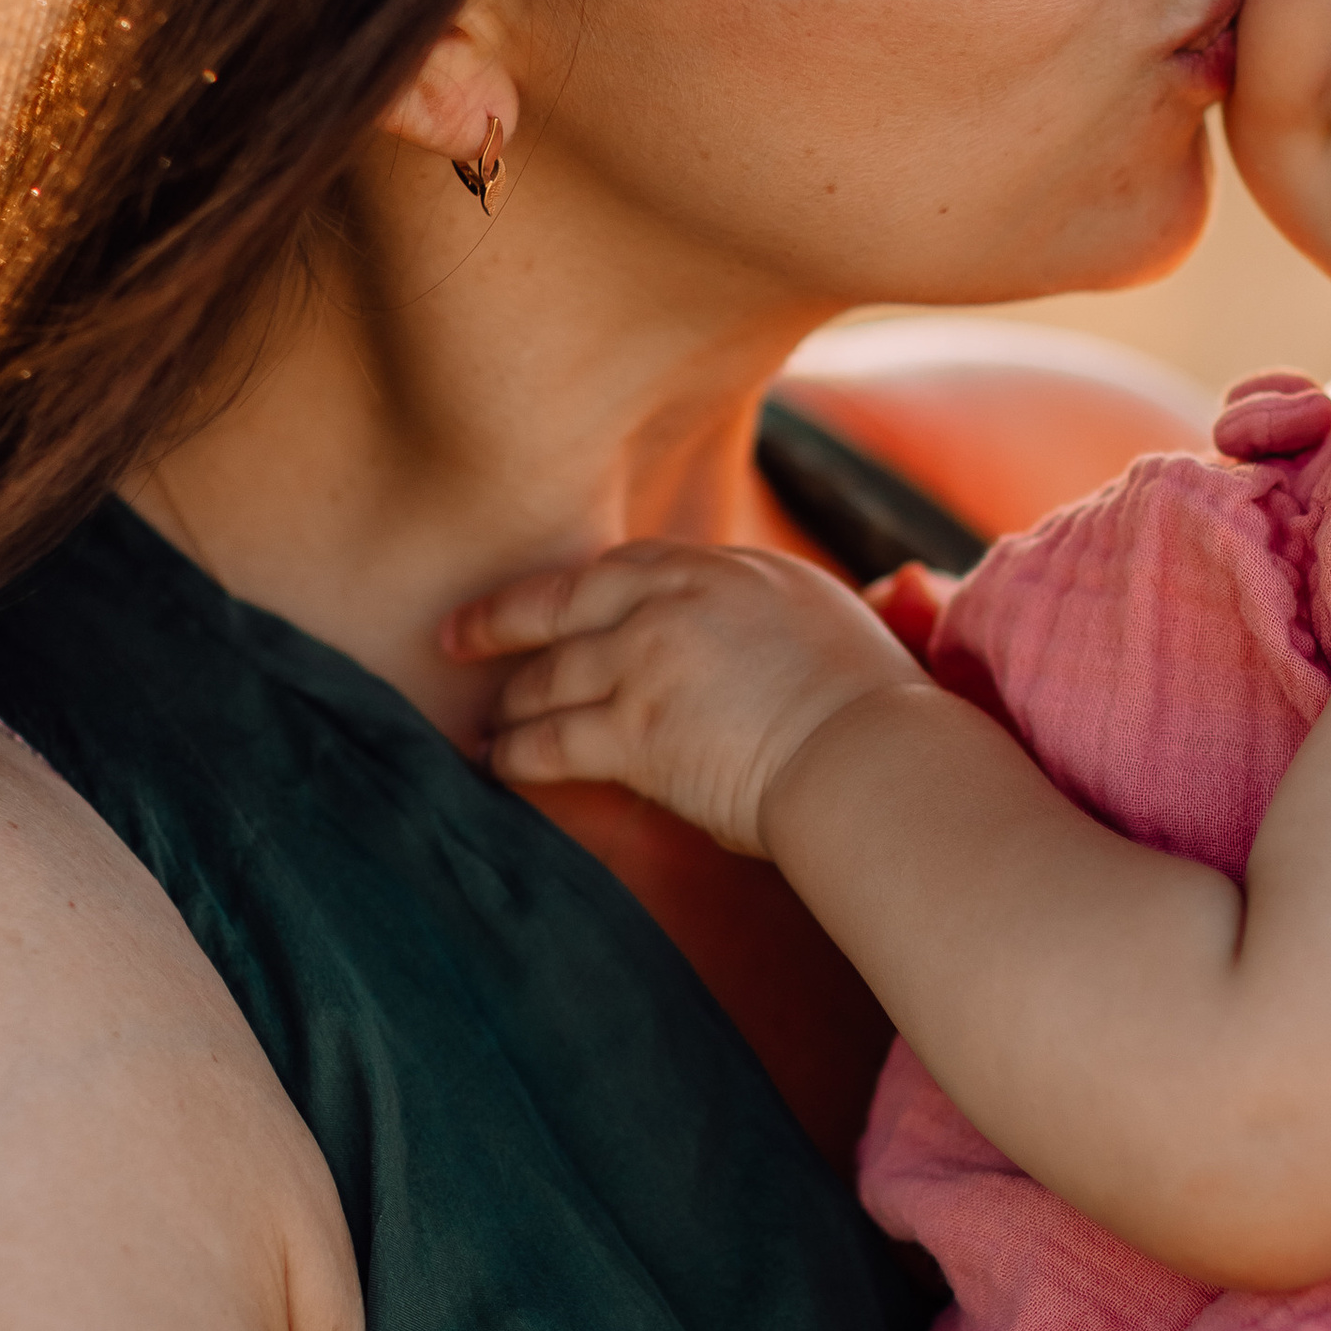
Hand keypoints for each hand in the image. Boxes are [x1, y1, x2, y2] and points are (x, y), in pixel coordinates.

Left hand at [447, 542, 923, 854]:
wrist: (871, 755)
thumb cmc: (873, 710)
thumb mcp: (826, 624)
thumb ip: (773, 617)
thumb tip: (761, 640)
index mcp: (732, 568)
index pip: (634, 568)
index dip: (581, 590)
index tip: (550, 602)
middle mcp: (679, 599)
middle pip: (566, 601)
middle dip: (503, 621)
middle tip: (457, 637)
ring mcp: (648, 659)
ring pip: (551, 675)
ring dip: (511, 702)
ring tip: (487, 724)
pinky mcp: (633, 729)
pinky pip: (551, 739)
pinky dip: (517, 752)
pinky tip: (497, 762)